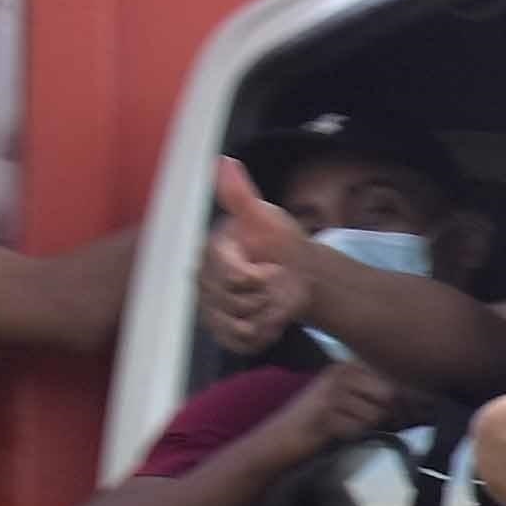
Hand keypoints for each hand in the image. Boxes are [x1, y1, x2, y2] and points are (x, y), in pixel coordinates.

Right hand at [200, 154, 308, 356]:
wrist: (300, 275)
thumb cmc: (282, 244)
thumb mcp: (265, 218)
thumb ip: (240, 194)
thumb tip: (223, 161)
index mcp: (212, 254)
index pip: (230, 277)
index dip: (256, 277)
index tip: (271, 267)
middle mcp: (205, 281)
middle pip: (234, 304)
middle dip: (263, 296)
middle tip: (272, 282)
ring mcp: (212, 309)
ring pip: (238, 325)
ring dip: (265, 315)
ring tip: (271, 299)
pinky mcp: (224, 333)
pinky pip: (241, 343)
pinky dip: (263, 335)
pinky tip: (269, 318)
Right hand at [290, 357, 410, 451]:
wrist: (279, 438)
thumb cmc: (320, 423)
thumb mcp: (349, 400)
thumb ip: (377, 397)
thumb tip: (418, 406)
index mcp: (348, 366)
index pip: (392, 378)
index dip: (404, 401)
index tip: (402, 415)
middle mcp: (340, 372)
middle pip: (389, 395)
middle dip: (389, 416)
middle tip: (376, 425)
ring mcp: (332, 391)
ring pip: (375, 415)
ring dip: (366, 428)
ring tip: (345, 427)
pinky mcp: (326, 414)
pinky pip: (358, 429)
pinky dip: (351, 436)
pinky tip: (334, 433)